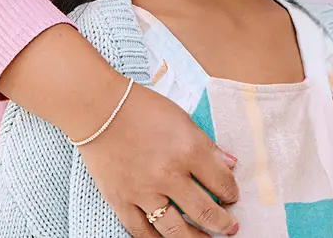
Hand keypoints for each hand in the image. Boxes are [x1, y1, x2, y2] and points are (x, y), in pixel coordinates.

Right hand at [78, 81, 240, 236]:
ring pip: (176, 231)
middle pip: (205, 212)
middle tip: (231, 228)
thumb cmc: (142, 108)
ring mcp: (144, 192)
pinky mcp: (122, 202)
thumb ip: (207, 145)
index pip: (222, 182)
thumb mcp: (182, 119)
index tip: (233, 196)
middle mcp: (169, 176)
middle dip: (223, 223)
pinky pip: (143, 232)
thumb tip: (230, 164)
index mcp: (189, 150)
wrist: (99, 108)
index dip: (232, 193)